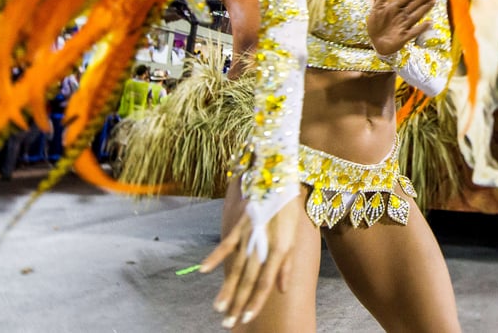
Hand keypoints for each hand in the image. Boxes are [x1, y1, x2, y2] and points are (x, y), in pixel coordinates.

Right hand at [199, 195, 301, 328]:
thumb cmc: (287, 210)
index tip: (246, 317)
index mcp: (279, 251)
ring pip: (236, 267)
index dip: (256, 302)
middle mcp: (263, 246)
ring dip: (226, 288)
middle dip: (239, 303)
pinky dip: (214, 256)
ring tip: (218, 308)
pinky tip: (203, 271)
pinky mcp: (239, 225)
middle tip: (228, 323)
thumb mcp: (293, 237)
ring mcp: (249, 236)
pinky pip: (226, 244)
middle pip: (249, 280)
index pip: (265, 283)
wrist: (277, 179)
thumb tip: (281, 289)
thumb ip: (286, 265)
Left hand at [367, 0, 435, 55]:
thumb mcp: (377, 7)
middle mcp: (402, 16)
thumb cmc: (376, 24)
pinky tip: (429, 23)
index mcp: (395, 8)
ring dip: (424, 9)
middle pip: (414, 6)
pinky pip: (413, 32)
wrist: (374, 42)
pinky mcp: (404, 37)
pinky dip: (421, 28)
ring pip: (416, 16)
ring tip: (433, 1)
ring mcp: (404, 26)